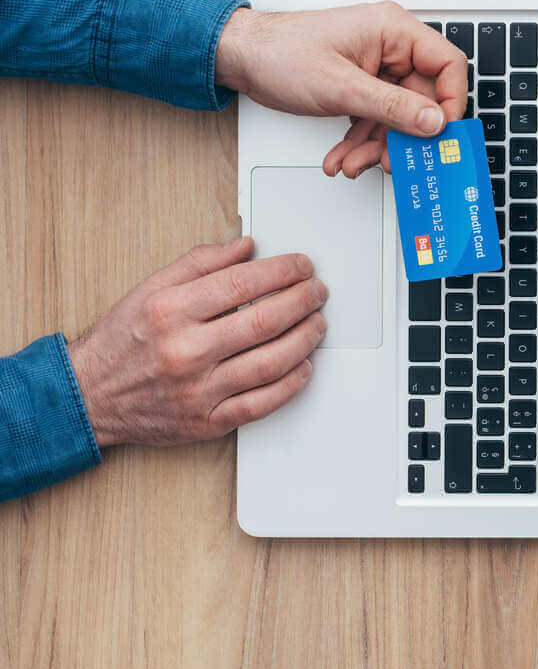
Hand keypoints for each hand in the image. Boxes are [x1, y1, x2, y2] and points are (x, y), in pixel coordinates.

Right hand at [66, 237, 327, 447]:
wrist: (88, 397)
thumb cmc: (121, 342)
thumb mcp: (150, 290)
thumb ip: (200, 263)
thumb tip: (246, 246)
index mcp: (170, 312)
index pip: (244, 284)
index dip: (283, 271)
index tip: (302, 265)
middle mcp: (185, 351)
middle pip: (265, 321)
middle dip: (304, 301)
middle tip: (318, 291)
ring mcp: (199, 390)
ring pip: (272, 362)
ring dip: (306, 339)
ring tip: (318, 323)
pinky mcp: (208, 421)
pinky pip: (263, 403)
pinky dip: (292, 383)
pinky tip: (303, 365)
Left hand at [214, 2, 468, 177]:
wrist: (240, 57)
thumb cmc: (279, 53)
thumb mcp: (340, 87)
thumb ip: (393, 107)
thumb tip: (435, 122)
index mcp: (393, 30)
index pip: (447, 65)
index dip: (450, 102)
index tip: (440, 135)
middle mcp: (390, 46)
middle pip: (421, 99)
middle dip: (400, 136)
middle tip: (389, 160)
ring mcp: (376, 66)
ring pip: (397, 115)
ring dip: (376, 144)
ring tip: (353, 163)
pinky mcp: (362, 83)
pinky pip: (376, 116)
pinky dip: (361, 140)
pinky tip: (345, 155)